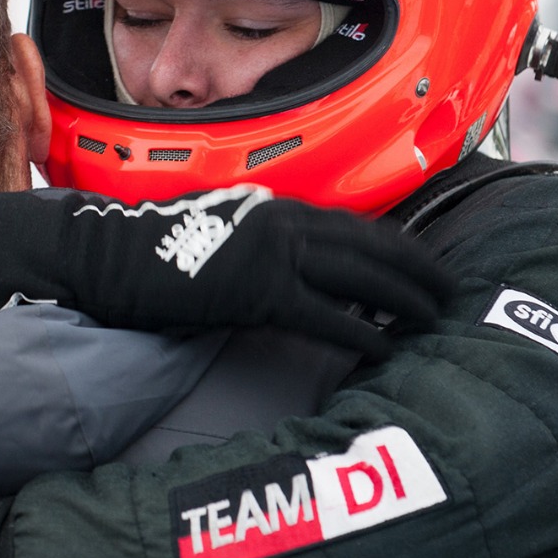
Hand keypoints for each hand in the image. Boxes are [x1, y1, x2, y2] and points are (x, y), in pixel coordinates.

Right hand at [0, 185, 454, 355]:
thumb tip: (289, 275)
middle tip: (453, 293)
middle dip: (419, 271)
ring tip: (436, 320)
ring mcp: (275, 254)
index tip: (425, 266)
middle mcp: (284, 222)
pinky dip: (365, 333)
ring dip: (406, 299)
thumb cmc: (152, 254)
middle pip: (373, 246)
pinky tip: (389, 350)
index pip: (355, 226)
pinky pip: (329, 316)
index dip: (398, 248)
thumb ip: (260, 247)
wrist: (105, 256)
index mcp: (275, 207)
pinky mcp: (261, 291)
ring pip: (363, 276)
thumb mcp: (217, 236)